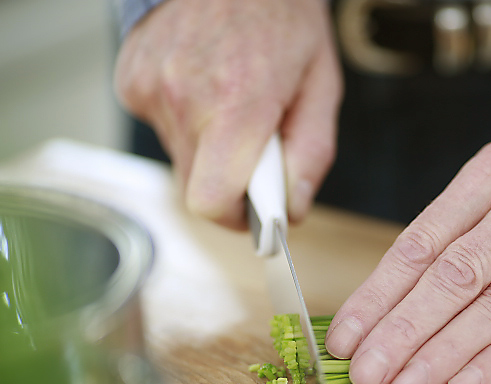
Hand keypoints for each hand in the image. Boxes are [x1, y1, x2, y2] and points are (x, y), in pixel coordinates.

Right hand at [114, 0, 341, 228]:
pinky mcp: (131, 82)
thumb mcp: (321, 84)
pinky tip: (204, 85)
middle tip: (253, 142)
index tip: (255, 211)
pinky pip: (162, 128)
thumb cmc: (282, 18)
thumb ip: (311, 153)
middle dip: (230, 179)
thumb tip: (294, 210)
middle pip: (197, 186)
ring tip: (230, 101)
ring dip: (209, 146)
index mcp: (239, 102)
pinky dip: (186, 121)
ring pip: (180, 158)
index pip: (213, 201)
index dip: (236, 218)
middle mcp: (185, 97)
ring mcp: (150, 87)